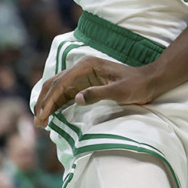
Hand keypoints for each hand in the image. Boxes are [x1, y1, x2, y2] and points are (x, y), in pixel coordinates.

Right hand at [33, 57, 153, 127]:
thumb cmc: (136, 86)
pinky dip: (56, 104)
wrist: (148, 82)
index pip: (61, 82)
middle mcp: (81, 68)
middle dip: (44, 102)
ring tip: (41, 122)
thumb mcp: (119, 91)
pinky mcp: (85, 84)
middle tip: (38, 121)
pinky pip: (65, 94)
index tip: (43, 115)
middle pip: (54, 84)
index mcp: (87, 65)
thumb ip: (98, 94)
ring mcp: (82, 76)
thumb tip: (76, 99)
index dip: (50, 99)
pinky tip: (51, 116)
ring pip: (57, 89)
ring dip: (47, 104)